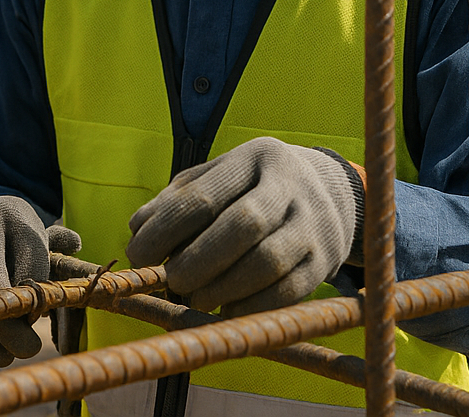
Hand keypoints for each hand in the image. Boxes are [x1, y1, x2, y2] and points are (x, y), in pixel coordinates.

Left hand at [124, 137, 359, 315]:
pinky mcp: (326, 259)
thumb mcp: (216, 180)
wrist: (332, 194)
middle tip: (172, 280)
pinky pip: (290, 290)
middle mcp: (288, 184)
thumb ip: (175, 201)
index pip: (203, 196)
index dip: (165, 229)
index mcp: (252, 157)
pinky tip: (227, 311)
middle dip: (199, 258)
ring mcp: (313, 222)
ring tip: (196, 298)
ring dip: (224, 286)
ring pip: (268, 259)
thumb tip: (136, 230)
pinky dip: (252, 305)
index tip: (137, 255)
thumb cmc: (252, 189)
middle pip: (243, 224)